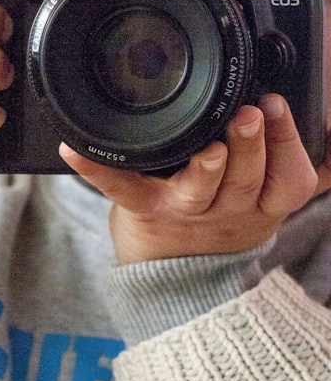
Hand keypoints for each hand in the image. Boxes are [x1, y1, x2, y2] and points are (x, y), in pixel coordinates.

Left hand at [60, 93, 324, 263]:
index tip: (278, 104)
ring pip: (201, 190)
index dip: (288, 144)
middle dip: (251, 145)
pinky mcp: (141, 210)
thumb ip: (293, 169)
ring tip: (208, 147)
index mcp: (261, 201)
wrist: (176, 275)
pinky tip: (75, 150)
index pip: (289, 178)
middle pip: (246, 179)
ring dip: (206, 167)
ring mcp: (183, 210)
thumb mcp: (268, 199)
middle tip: (251, 113)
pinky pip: (118, 187)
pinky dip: (95, 168)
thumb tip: (330, 132)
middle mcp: (227, 208)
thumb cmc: (221, 217)